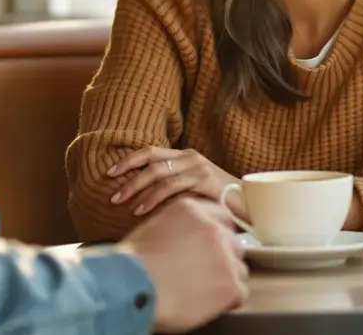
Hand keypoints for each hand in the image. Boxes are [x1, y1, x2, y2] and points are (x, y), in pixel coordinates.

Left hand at [108, 146, 244, 218]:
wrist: (252, 205)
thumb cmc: (218, 201)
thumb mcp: (192, 189)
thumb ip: (172, 186)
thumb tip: (140, 195)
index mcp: (185, 155)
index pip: (150, 151)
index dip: (128, 160)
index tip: (110, 173)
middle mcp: (190, 157)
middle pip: (150, 160)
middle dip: (128, 176)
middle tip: (113, 195)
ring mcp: (198, 167)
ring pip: (158, 174)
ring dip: (137, 189)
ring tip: (123, 204)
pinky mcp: (205, 181)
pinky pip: (172, 187)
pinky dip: (153, 198)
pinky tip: (142, 210)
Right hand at [121, 197, 248, 332]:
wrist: (129, 286)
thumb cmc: (131, 263)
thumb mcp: (154, 227)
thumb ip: (180, 227)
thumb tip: (190, 240)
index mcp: (193, 210)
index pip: (223, 218)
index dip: (219, 235)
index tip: (212, 248)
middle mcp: (213, 229)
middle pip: (234, 244)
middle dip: (222, 258)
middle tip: (202, 273)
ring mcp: (225, 256)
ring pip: (239, 269)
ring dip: (225, 280)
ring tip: (200, 290)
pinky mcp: (231, 285)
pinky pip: (239, 293)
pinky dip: (225, 301)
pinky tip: (204, 303)